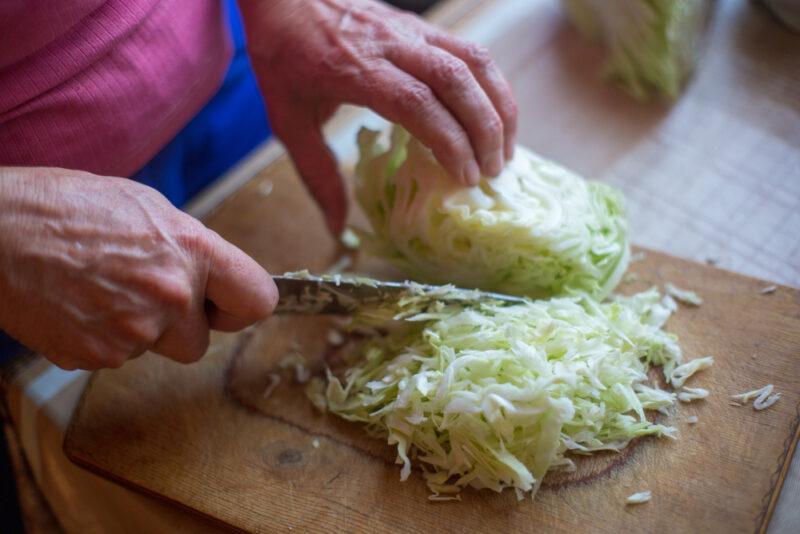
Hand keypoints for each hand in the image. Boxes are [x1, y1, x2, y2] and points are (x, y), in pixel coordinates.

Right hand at [0, 168, 277, 369]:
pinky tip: (80, 304)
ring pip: (156, 350)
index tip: (228, 305)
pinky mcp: (98, 357)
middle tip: (141, 291)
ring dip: (139, 331)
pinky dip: (103, 339)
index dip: (242, 305)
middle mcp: (172, 296)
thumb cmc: (64, 208)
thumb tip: (211, 275)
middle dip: (178, 325)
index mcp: (192, 251)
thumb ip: (188, 248)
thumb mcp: (145, 207)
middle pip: (200, 341)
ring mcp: (134, 333)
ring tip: (101, 289)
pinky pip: (117, 357)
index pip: (258, 300)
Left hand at [239, 0, 517, 233]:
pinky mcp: (421, 25)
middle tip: (493, 172)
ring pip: (473, 61)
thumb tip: (335, 228)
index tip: (464, 177)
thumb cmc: (283, 55)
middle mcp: (392, 45)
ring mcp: (411, 30)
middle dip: (485, 130)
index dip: (449, 141)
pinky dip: (491, 85)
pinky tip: (494, 115)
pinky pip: (470, 50)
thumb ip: (316, 175)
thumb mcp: (288, 120)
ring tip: (506, 148)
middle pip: (457, 81)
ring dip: (499, 106)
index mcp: (358, 70)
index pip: (418, 103)